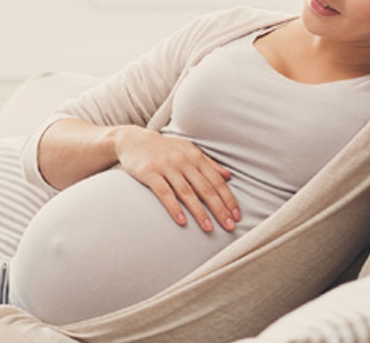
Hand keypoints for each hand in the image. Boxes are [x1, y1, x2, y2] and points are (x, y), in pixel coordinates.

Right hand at [114, 127, 240, 231]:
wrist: (133, 140)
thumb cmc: (164, 148)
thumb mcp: (188, 150)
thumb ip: (208, 163)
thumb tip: (228, 175)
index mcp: (195, 156)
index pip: (216, 180)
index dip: (228, 198)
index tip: (236, 215)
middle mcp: (183, 161)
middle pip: (205, 188)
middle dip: (219, 209)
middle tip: (229, 226)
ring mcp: (166, 167)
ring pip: (187, 192)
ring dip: (199, 212)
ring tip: (209, 228)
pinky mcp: (150, 173)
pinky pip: (164, 193)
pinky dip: (174, 207)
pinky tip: (181, 221)